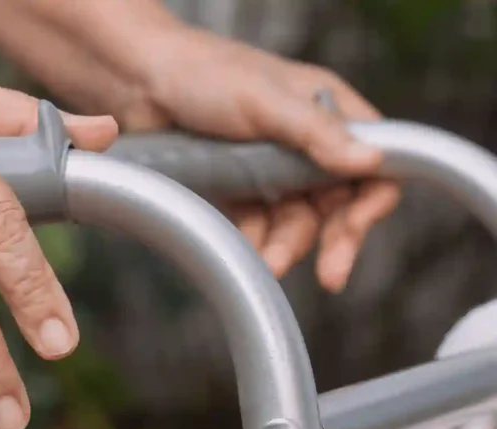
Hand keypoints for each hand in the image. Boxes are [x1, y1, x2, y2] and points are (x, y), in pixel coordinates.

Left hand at [0, 0, 399, 291]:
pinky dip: (255, 245)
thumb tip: (370, 161)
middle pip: (338, 203)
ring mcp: (269, 169)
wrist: (134, 83)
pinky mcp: (236, 192)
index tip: (356, 228)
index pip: (375, 161)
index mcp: (325, 110)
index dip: (373, 199)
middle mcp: (303, 142)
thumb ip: (315, 134)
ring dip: (287, 246)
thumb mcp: (264, 101)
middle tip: (331, 274)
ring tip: (268, 262)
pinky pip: (258, 229)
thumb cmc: (200, 73)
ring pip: (296, 222)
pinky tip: (245, 252)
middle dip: (333, 239)